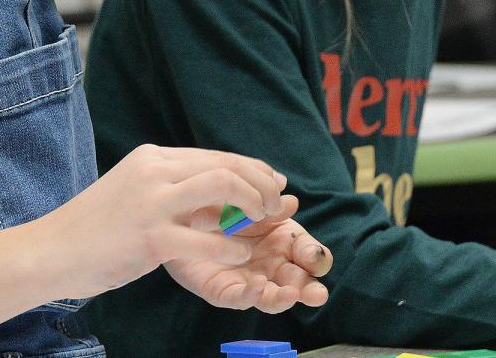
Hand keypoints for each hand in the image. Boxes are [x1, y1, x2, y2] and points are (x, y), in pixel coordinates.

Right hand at [35, 144, 289, 299]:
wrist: (49, 251)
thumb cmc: (92, 228)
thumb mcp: (133, 191)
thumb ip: (170, 187)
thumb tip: (215, 192)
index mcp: (152, 158)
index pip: (216, 156)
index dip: (252, 170)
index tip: (272, 185)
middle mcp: (154, 172)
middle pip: (226, 166)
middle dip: (260, 185)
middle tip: (275, 207)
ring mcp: (151, 203)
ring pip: (222, 187)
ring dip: (252, 205)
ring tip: (262, 226)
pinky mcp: (149, 238)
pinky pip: (206, 239)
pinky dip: (231, 247)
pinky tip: (239, 256)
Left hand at [164, 194, 331, 312]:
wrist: (177, 213)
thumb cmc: (218, 202)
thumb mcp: (244, 198)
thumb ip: (266, 202)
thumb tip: (290, 201)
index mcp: (283, 240)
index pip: (308, 253)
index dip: (315, 256)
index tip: (313, 257)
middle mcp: (271, 263)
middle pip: (298, 281)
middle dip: (310, 289)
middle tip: (318, 294)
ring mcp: (249, 278)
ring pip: (273, 295)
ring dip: (285, 298)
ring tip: (291, 295)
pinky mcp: (223, 289)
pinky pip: (240, 297)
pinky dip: (251, 294)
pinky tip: (257, 285)